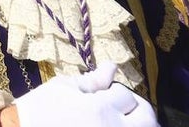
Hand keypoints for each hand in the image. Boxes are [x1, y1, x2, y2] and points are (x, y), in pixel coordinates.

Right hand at [12, 64, 156, 126]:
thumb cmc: (40, 109)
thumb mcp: (63, 88)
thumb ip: (92, 81)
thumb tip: (112, 67)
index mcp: (99, 109)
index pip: (125, 94)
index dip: (115, 90)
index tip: (103, 93)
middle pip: (147, 118)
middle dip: (138, 108)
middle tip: (123, 107)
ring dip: (138, 123)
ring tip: (120, 119)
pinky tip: (112, 125)